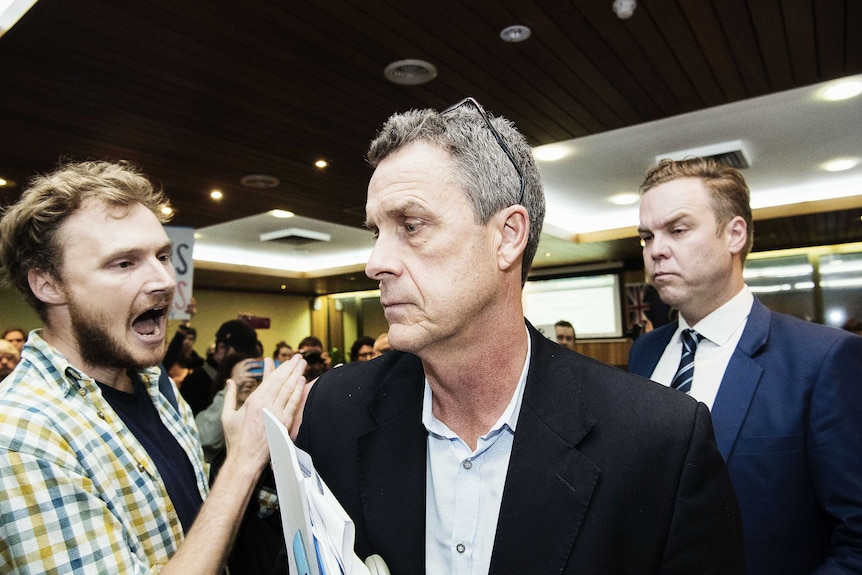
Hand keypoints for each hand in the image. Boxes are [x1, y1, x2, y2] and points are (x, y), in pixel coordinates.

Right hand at [221, 354, 306, 471]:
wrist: (245, 460)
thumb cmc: (235, 439)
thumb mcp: (227, 416)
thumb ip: (229, 396)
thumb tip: (230, 381)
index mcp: (252, 401)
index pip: (268, 380)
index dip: (276, 368)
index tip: (281, 360)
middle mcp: (265, 405)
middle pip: (280, 381)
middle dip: (290, 367)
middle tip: (298, 357)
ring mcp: (275, 414)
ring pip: (288, 389)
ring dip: (296, 375)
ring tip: (302, 364)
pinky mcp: (283, 424)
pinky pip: (292, 404)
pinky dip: (298, 391)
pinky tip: (302, 381)